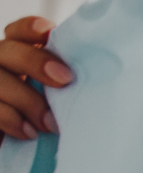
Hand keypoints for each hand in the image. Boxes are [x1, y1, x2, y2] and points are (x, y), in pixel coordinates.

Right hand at [0, 16, 71, 140]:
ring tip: (51, 123)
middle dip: (35, 62)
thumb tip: (103, 75)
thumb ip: (69, 78)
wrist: (32, 143)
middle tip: (65, 80)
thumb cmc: (56, 114)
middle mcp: (1, 63)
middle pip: (8, 51)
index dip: (31, 28)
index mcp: (21, 52)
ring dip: (27, 101)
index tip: (49, 35)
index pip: (20, 30)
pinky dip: (10, 119)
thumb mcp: (64, 93)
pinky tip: (29, 132)